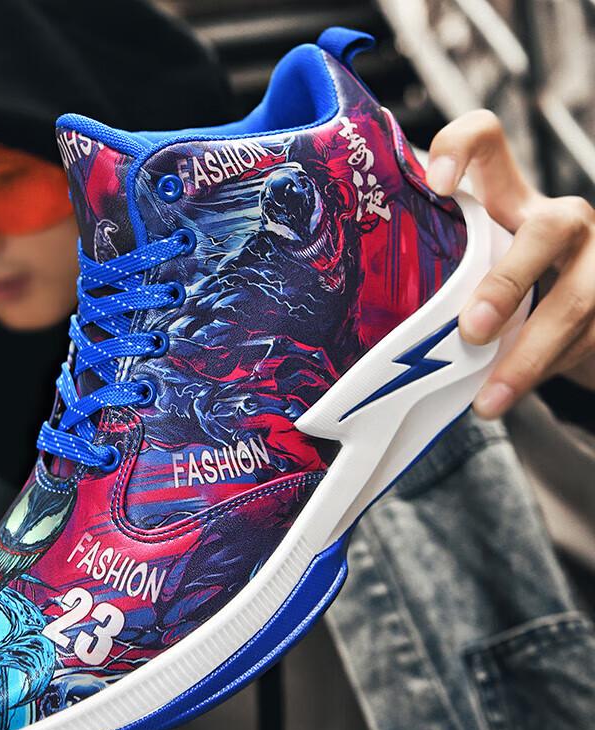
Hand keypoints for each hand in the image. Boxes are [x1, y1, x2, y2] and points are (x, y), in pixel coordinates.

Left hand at [425, 109, 594, 418]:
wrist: (588, 314)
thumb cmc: (509, 280)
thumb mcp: (476, 256)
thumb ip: (437, 259)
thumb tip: (351, 295)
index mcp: (512, 197)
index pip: (488, 140)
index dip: (462, 147)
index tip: (431, 183)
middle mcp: (559, 220)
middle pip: (547, 232)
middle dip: (509, 283)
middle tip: (471, 329)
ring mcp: (594, 264)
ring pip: (575, 302)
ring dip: (529, 356)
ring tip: (489, 398)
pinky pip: (580, 343)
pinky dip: (538, 374)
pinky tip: (503, 397)